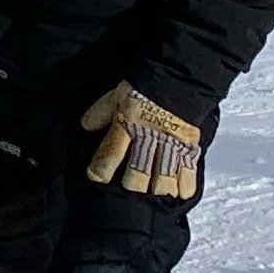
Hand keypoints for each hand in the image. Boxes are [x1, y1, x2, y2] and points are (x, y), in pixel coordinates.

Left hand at [78, 82, 202, 199]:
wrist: (178, 79)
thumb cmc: (144, 89)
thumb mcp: (116, 96)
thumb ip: (100, 113)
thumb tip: (84, 127)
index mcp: (127, 123)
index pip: (111, 152)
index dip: (101, 169)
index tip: (96, 177)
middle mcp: (148, 137)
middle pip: (138, 173)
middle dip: (132, 185)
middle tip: (130, 187)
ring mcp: (171, 144)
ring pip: (163, 178)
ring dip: (157, 189)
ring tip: (153, 191)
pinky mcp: (189, 147)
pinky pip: (188, 172)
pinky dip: (184, 187)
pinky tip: (178, 193)